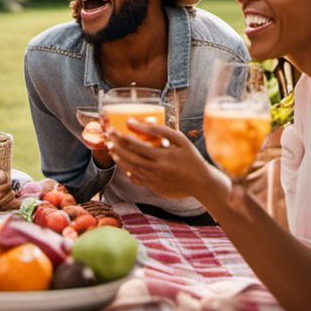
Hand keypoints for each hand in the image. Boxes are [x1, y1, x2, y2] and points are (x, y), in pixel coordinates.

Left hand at [109, 120, 224, 203]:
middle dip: (116, 146)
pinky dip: (129, 172)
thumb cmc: (192, 158)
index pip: (135, 146)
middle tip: (108, 137)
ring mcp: (154, 180)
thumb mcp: (181, 140)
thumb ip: (161, 130)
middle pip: (129, 157)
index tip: (114, 129)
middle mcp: (155, 170)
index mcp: (162, 157)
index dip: (122, 137)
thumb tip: (142, 122)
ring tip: (112, 150)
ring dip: (120, 159)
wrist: (202, 183)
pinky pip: (137, 180)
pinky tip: (125, 166)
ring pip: (131, 169)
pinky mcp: (155, 187)